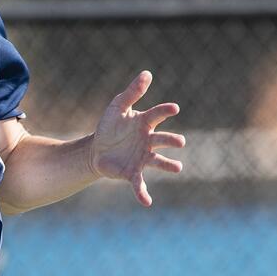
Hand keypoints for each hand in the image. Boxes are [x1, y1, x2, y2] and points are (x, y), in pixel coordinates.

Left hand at [89, 70, 184, 206]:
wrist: (96, 149)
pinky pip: (140, 183)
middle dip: (172, 140)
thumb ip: (132, 92)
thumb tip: (147, 73)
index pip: (157, 115)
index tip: (174, 108)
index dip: (165, 111)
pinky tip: (147, 202)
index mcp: (145, 123)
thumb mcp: (117, 107)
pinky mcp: (133, 172)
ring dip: (168, 165)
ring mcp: (142, 158)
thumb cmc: (110, 126)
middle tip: (180, 142)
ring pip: (158, 161)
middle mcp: (149, 141)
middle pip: (163, 140)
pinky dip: (143, 193)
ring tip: (178, 168)